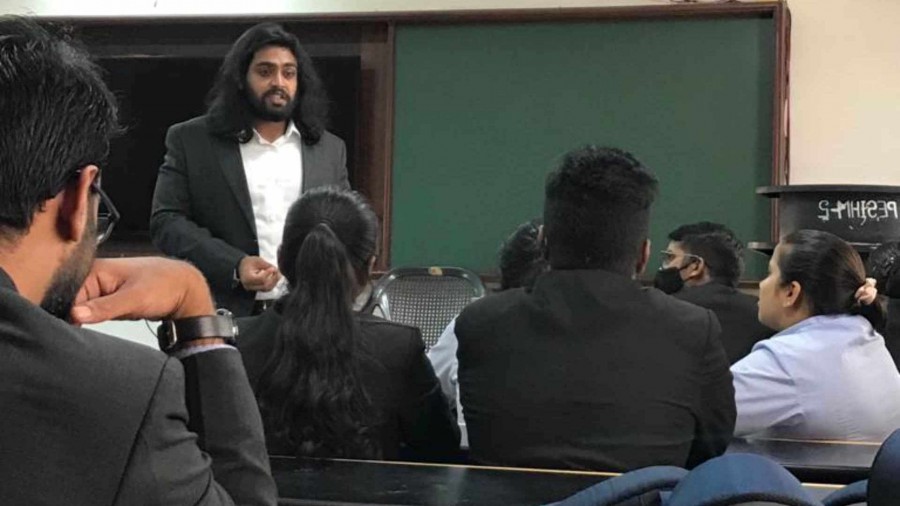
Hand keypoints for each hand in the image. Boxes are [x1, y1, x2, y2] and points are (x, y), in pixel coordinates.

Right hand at [70, 257, 215, 324]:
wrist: (185, 289)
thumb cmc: (164, 286)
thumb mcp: (135, 298)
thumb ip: (105, 307)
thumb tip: (75, 315)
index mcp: (96, 270)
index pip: (66, 296)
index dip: (67, 314)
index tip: (70, 329)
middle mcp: (94, 278)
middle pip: (70, 302)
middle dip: (74, 318)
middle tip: (83, 331)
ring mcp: (100, 289)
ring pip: (80, 309)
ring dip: (83, 320)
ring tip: (95, 326)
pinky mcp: (106, 300)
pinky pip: (91, 312)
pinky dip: (93, 320)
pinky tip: (97, 326)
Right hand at [238, 256, 280, 291]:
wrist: (242, 266)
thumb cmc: (249, 262)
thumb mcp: (257, 260)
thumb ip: (267, 265)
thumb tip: (276, 270)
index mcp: (247, 277)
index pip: (261, 279)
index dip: (269, 274)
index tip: (273, 268)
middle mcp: (249, 285)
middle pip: (265, 285)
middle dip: (274, 278)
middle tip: (277, 271)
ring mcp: (252, 289)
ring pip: (266, 289)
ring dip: (274, 282)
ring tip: (277, 274)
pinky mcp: (256, 289)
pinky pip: (266, 289)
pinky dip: (272, 284)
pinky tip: (274, 277)